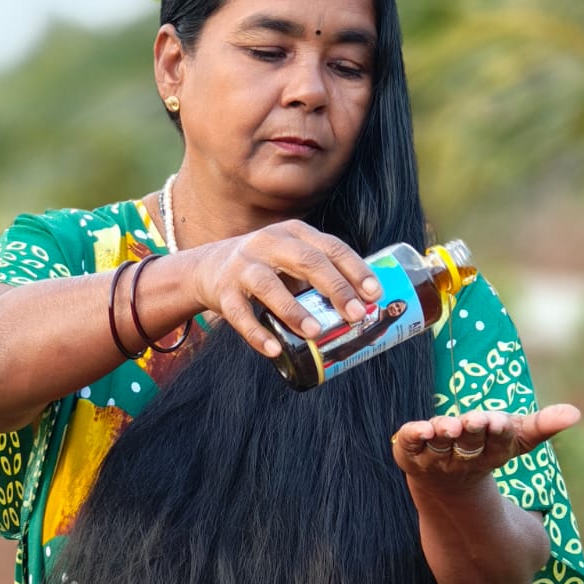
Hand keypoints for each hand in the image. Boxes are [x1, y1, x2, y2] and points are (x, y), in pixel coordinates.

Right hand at [190, 221, 381, 357]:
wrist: (208, 268)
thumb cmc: (266, 267)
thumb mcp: (293, 259)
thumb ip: (322, 275)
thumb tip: (368, 309)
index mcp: (295, 234)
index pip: (331, 247)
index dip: (355, 270)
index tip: (375, 294)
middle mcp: (269, 243)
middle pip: (307, 261)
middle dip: (335, 288)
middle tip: (355, 315)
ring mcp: (244, 266)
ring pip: (270, 286)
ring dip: (294, 311)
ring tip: (315, 333)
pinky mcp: (224, 292)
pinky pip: (240, 315)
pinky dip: (257, 334)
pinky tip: (274, 350)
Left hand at [390, 406, 581, 489]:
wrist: (443, 484)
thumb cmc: (484, 452)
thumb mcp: (515, 439)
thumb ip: (541, 426)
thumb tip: (575, 413)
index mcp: (490, 455)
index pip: (496, 444)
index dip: (496, 433)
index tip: (499, 421)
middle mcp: (461, 460)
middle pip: (469, 445)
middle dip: (472, 431)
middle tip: (475, 420)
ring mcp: (434, 460)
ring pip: (439, 447)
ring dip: (443, 435)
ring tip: (448, 426)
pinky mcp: (408, 455)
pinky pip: (408, 446)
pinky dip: (412, 437)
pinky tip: (419, 429)